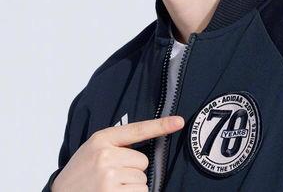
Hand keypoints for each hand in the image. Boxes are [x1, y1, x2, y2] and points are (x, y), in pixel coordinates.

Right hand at [51, 115, 184, 191]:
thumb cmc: (79, 174)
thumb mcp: (93, 150)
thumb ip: (116, 144)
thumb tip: (143, 151)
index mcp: (102, 139)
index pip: (137, 130)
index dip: (161, 125)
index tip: (179, 121)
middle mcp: (106, 155)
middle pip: (143, 162)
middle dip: (131, 171)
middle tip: (110, 177)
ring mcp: (108, 176)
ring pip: (142, 180)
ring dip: (130, 187)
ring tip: (108, 188)